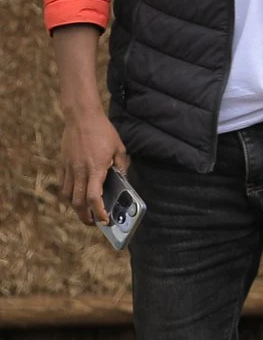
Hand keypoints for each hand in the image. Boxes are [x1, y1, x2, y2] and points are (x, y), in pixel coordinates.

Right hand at [58, 104, 126, 223]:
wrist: (81, 117)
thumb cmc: (103, 131)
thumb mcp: (119, 148)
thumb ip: (122, 166)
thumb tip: (123, 181)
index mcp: (96, 169)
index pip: (93, 197)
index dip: (98, 212)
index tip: (104, 220)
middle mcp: (79, 171)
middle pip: (77, 202)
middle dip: (85, 216)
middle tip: (93, 223)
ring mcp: (69, 168)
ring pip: (68, 195)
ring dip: (75, 207)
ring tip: (85, 212)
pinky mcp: (62, 164)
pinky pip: (64, 184)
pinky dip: (69, 194)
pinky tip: (77, 196)